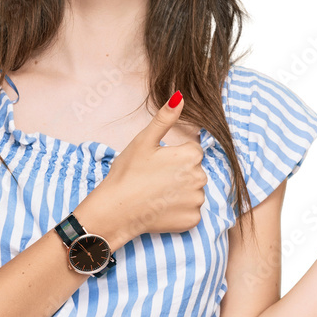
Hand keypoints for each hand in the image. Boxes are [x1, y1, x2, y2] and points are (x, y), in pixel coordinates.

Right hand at [97, 91, 207, 237]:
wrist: (116, 210)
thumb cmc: (128, 173)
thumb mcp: (144, 141)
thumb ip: (165, 118)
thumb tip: (180, 96)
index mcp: (190, 155)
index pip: (191, 152)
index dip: (173, 157)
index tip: (157, 165)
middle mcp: (200, 177)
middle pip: (194, 172)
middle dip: (179, 174)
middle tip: (155, 180)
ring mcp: (197, 201)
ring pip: (193, 192)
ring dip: (180, 193)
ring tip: (157, 195)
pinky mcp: (192, 220)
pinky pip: (191, 212)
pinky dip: (179, 211)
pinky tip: (162, 209)